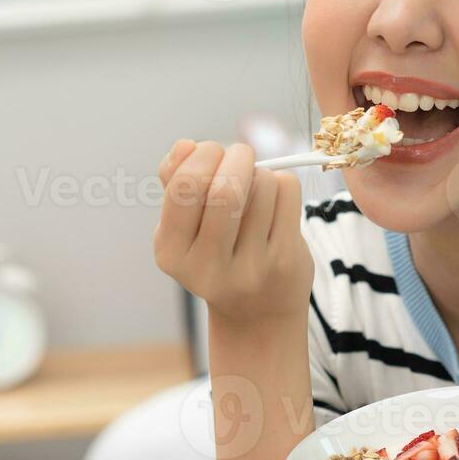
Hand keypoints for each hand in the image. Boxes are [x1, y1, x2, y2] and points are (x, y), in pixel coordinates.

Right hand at [153, 139, 311, 325]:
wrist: (257, 313)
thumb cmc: (216, 253)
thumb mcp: (184, 226)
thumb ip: (174, 181)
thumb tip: (185, 145)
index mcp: (171, 253)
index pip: (184, 186)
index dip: (202, 155)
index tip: (211, 153)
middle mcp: (207, 268)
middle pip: (226, 188)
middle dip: (236, 156)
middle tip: (240, 156)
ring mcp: (250, 269)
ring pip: (261, 184)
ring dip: (261, 173)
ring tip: (256, 191)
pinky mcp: (285, 262)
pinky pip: (287, 192)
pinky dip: (282, 183)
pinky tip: (275, 203)